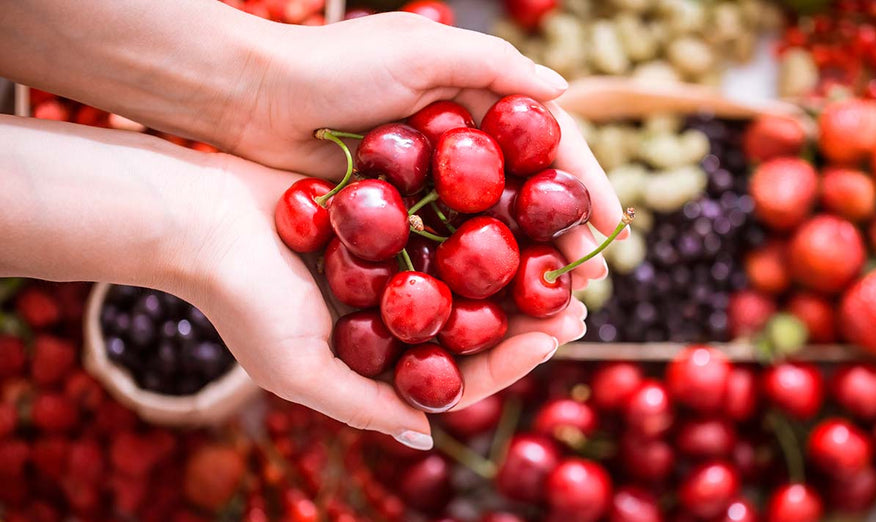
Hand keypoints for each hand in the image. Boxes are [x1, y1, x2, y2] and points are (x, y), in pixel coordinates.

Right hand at [187, 153, 588, 448]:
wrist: (199, 216)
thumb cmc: (241, 300)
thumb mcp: (296, 370)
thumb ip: (362, 406)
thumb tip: (425, 441)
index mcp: (377, 356)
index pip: (456, 372)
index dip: (506, 362)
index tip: (549, 341)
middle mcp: (393, 312)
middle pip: (476, 321)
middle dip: (528, 315)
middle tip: (580, 302)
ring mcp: (394, 262)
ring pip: (472, 269)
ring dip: (519, 266)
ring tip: (566, 257)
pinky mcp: (391, 213)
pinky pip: (448, 217)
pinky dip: (485, 216)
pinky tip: (525, 205)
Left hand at [222, 13, 626, 283]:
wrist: (250, 97)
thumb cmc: (335, 66)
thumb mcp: (420, 51)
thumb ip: (493, 68)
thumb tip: (563, 92)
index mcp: (478, 102)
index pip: (549, 147)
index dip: (584, 185)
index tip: (613, 225)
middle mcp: (462, 146)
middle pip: (530, 198)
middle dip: (565, 237)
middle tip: (589, 279)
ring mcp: (429, 184)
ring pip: (494, 230)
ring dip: (527, 265)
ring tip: (553, 302)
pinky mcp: (396, 214)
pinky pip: (447, 248)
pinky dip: (473, 275)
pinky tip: (491, 306)